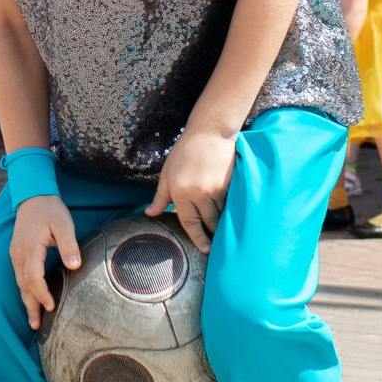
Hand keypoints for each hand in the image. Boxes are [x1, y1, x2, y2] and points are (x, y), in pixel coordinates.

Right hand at [10, 194, 81, 330]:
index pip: (33, 278)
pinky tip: (31, 298)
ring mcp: (16, 254)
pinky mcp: (17, 253)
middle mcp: (19, 254)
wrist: (32, 194)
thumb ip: (69, 244)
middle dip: (31, 306)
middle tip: (37, 326)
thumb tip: (74, 265)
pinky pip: (20, 276)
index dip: (41, 294)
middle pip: (23, 286)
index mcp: (30, 248)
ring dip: (27, 301)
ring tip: (34, 320)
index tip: (52, 306)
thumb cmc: (50, 209)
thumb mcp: (64, 223)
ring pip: (20, 283)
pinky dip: (26, 290)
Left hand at [149, 128, 236, 249]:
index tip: (205, 249)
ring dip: (222, 223)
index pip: (190, 223)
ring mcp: (217, 189)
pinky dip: (230, 209)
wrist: (209, 133)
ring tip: (224, 231)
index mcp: (182, 193)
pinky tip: (231, 213)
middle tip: (215, 244)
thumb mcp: (167, 174)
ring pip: (221, 214)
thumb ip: (161, 197)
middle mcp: (200, 194)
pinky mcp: (231, 184)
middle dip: (212, 234)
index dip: (198, 238)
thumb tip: (150, 214)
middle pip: (209, 222)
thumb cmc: (184, 153)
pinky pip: (230, 203)